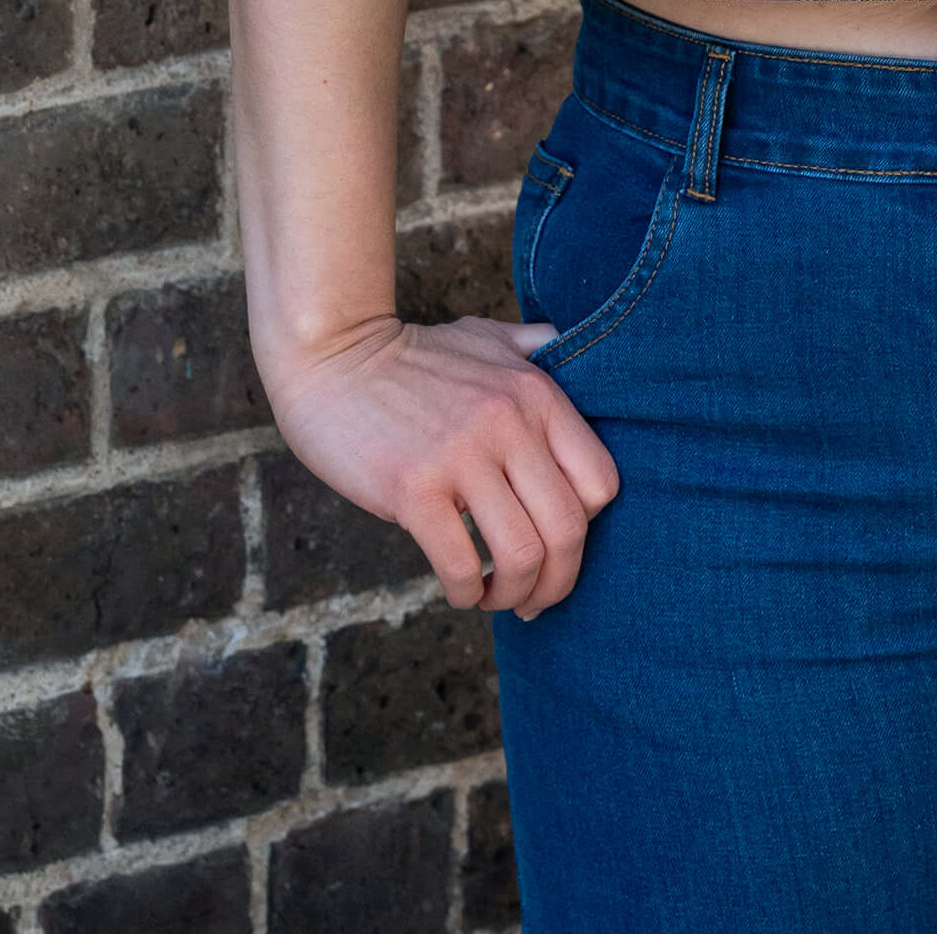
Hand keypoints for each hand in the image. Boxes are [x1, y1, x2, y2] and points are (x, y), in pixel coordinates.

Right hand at [264, 312, 620, 617]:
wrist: (335, 354)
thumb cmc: (416, 356)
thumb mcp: (492, 338)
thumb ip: (542, 352)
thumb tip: (585, 369)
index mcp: (537, 393)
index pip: (601, 482)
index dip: (588, 529)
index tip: (559, 547)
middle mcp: (509, 421)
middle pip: (568, 529)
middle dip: (558, 581)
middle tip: (533, 599)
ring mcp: (462, 455)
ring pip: (522, 554)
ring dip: (514, 594)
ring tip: (494, 596)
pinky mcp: (414, 487)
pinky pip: (461, 564)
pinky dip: (467, 593)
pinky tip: (459, 590)